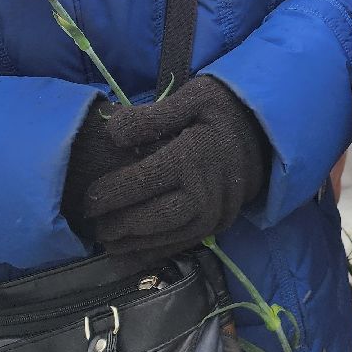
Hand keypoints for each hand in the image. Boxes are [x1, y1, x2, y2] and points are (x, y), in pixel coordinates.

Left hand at [66, 76, 269, 255]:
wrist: (263, 133)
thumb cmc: (218, 112)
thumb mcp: (190, 97)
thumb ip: (150, 115)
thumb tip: (112, 133)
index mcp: (194, 156)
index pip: (143, 181)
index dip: (111, 193)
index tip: (88, 198)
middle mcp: (207, 190)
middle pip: (155, 217)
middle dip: (120, 224)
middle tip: (93, 225)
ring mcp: (215, 212)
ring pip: (168, 237)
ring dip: (134, 243)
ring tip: (107, 240)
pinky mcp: (218, 225)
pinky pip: (183, 245)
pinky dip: (155, 253)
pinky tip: (132, 253)